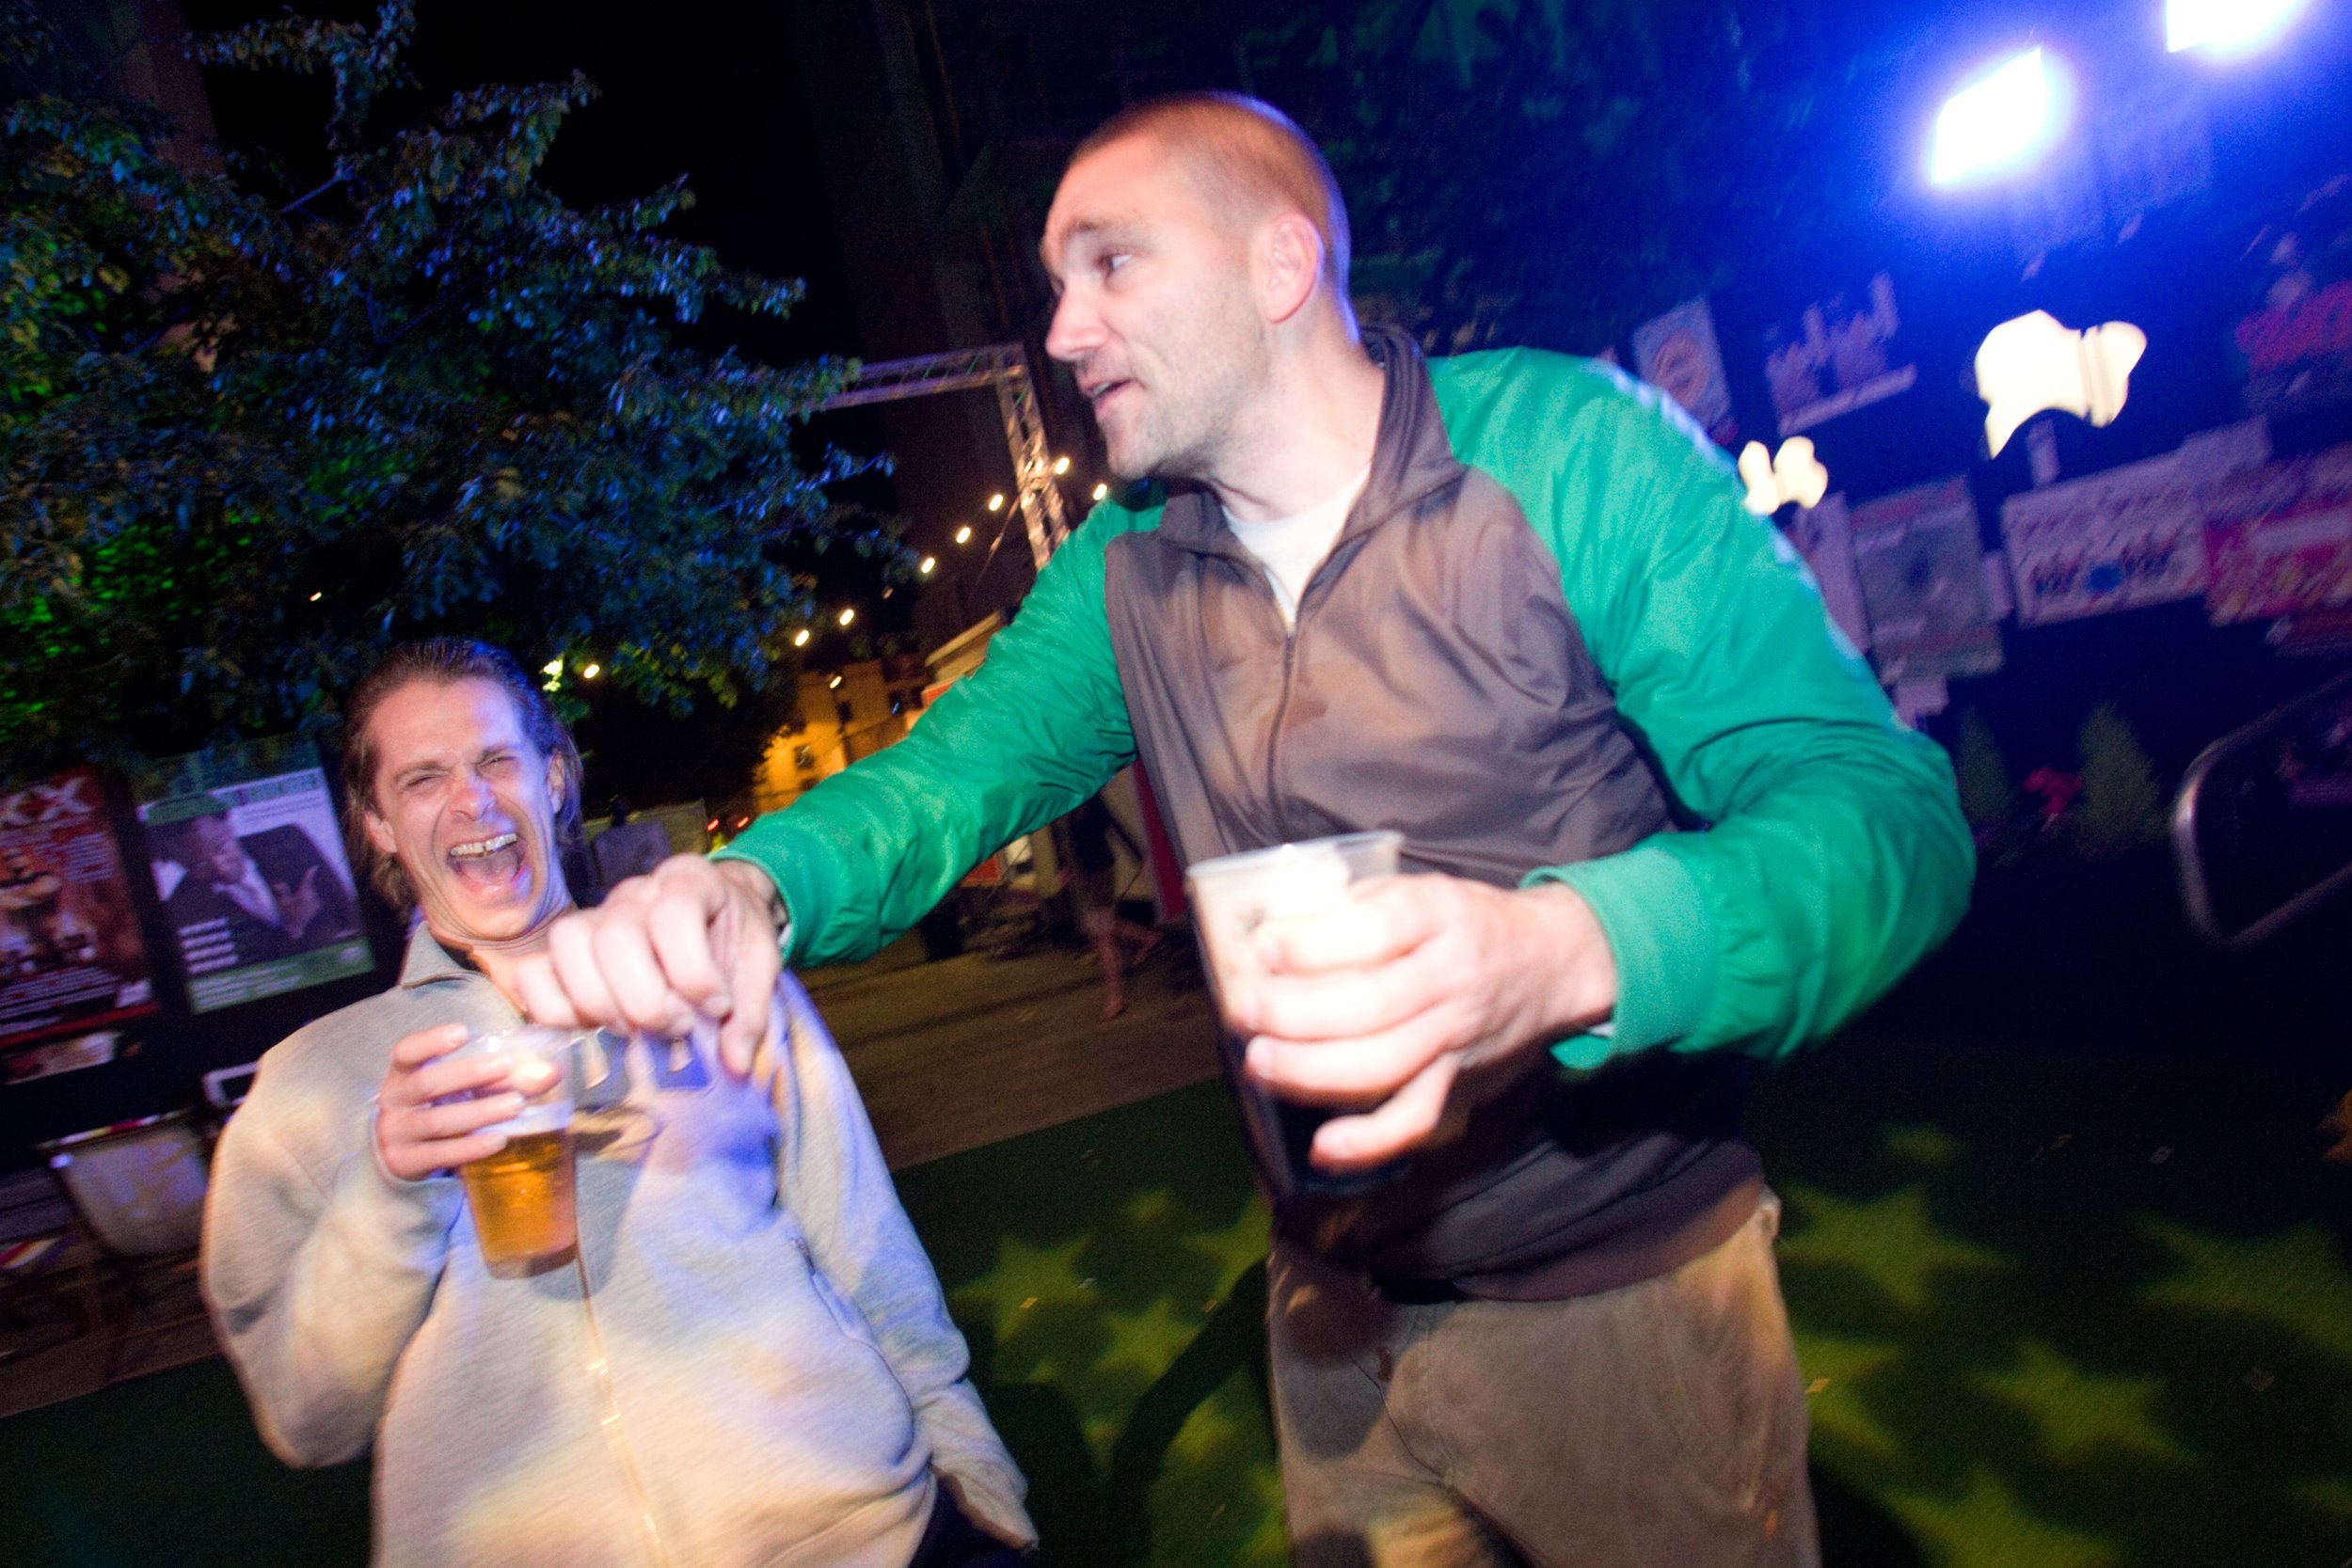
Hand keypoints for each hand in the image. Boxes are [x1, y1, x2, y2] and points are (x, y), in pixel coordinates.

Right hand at [272, 866, 321, 937]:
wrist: (294, 928)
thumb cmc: (286, 914)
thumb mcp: (281, 902)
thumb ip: (282, 891)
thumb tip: (278, 883)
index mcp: (302, 895)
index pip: (307, 882)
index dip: (310, 874)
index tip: (314, 867)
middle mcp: (311, 898)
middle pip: (309, 887)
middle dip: (304, 886)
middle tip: (295, 895)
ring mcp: (315, 903)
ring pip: (312, 893)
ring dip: (307, 893)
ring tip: (298, 901)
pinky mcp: (317, 907)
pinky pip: (315, 899)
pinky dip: (311, 898)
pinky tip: (303, 904)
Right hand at [375, 1024, 556, 1181]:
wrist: (399, 1154)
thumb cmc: (437, 1107)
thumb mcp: (454, 1086)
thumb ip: (496, 1075)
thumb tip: (551, 1072)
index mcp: (402, 1074)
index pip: (407, 1052)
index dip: (431, 1041)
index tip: (463, 1032)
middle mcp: (394, 1102)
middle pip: (427, 1084)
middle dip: (468, 1073)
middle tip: (506, 1065)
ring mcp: (397, 1134)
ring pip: (437, 1121)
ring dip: (479, 1112)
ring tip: (515, 1105)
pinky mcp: (407, 1163)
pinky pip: (440, 1155)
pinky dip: (471, 1147)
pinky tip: (498, 1139)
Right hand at [514, 854, 786, 1074]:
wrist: (717, 911)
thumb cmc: (733, 937)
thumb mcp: (759, 966)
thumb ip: (749, 1011)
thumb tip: (734, 1063)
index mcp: (689, 881)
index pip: (674, 914)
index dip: (693, 970)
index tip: (717, 1006)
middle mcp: (636, 892)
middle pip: (615, 936)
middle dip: (645, 999)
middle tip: (676, 1028)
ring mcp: (595, 915)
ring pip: (568, 945)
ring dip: (598, 1002)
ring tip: (633, 1030)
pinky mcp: (569, 950)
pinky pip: (536, 972)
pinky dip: (553, 1008)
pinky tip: (590, 1029)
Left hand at [1235, 877, 1616, 1173]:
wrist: (1550, 962)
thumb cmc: (1462, 922)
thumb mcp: (1417, 889)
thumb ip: (1352, 905)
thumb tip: (1274, 929)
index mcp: (1438, 914)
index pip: (1375, 932)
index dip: (1314, 946)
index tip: (1264, 949)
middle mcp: (1451, 976)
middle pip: (1371, 1006)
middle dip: (1297, 1015)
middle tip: (1246, 1013)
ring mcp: (1455, 1035)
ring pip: (1384, 1065)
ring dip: (1313, 1072)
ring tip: (1259, 1064)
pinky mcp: (1456, 1080)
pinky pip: (1414, 1119)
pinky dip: (1369, 1141)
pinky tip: (1322, 1146)